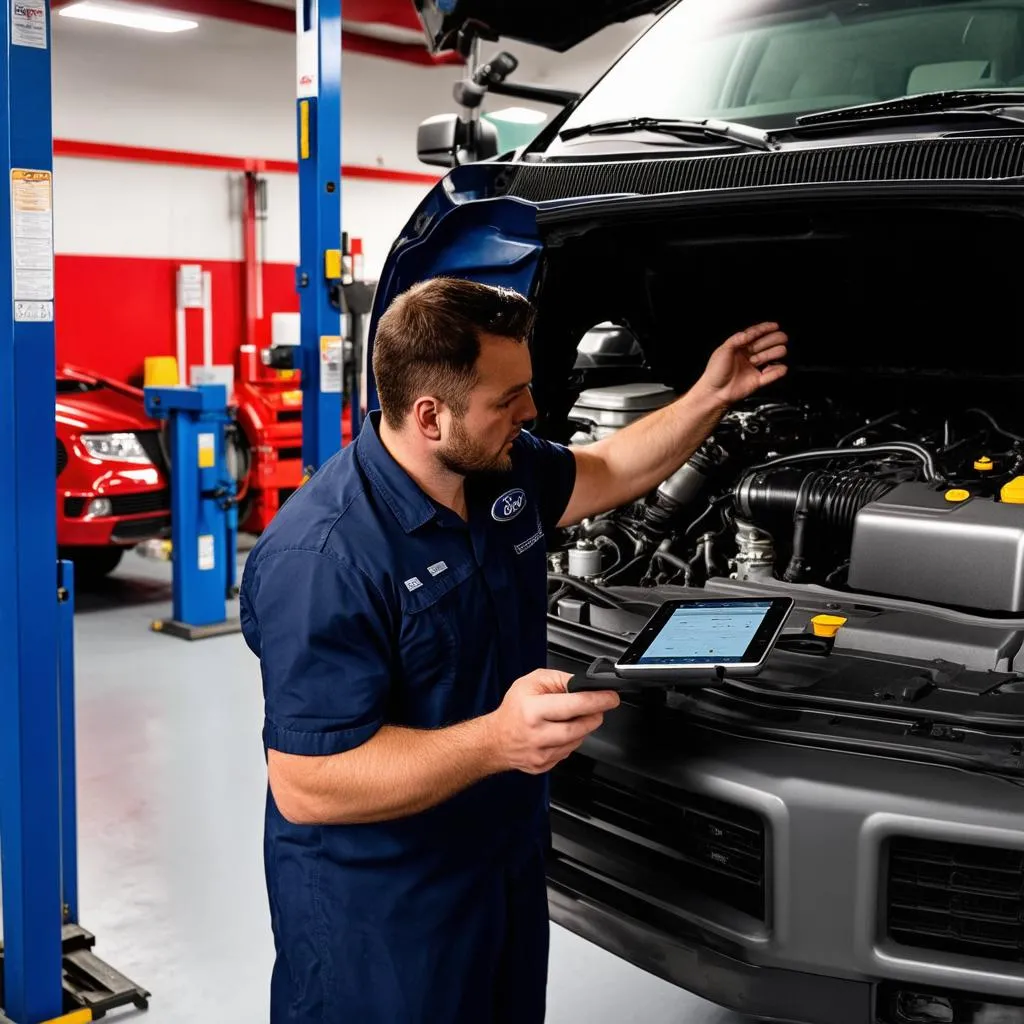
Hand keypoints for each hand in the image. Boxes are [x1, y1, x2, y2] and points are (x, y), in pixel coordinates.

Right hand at [485, 669, 620, 775]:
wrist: (494, 740)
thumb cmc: (513, 709)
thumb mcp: (531, 682)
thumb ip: (559, 680)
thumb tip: (583, 685)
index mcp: (533, 710)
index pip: (573, 705)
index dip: (597, 700)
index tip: (611, 697)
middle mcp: (537, 734)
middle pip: (579, 727)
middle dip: (595, 715)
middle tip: (599, 707)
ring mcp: (541, 754)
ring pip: (577, 741)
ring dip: (583, 728)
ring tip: (574, 717)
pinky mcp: (544, 765)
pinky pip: (568, 752)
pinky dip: (571, 740)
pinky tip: (562, 731)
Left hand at [696, 322, 788, 406]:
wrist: (714, 392)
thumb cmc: (714, 372)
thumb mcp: (723, 350)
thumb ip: (736, 339)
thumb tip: (749, 333)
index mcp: (741, 346)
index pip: (757, 334)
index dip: (766, 328)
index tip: (775, 326)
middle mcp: (750, 355)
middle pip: (770, 342)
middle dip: (771, 340)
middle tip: (766, 344)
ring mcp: (755, 367)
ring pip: (775, 355)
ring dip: (771, 354)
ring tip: (757, 360)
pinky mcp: (758, 380)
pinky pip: (774, 374)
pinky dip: (778, 371)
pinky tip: (774, 369)